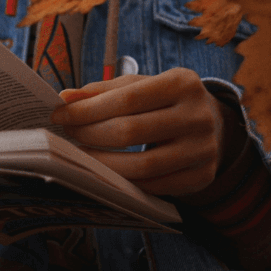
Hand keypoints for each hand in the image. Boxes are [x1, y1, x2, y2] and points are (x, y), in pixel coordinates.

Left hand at [50, 68, 242, 195]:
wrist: (211, 125)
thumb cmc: (163, 102)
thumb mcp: (139, 86)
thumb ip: (102, 91)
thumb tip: (65, 98)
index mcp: (182, 83)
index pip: (125, 99)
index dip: (86, 110)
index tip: (59, 116)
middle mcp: (198, 115)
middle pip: (129, 132)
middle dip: (90, 134)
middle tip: (68, 135)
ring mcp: (203, 149)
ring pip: (141, 166)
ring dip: (102, 164)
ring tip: (82, 155)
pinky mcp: (201, 176)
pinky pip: (154, 186)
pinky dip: (125, 181)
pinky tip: (106, 172)